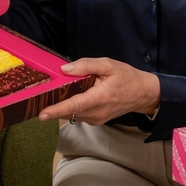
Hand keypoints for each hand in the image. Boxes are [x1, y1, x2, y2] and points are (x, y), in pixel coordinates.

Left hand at [37, 58, 159, 125]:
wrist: (143, 94)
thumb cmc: (127, 77)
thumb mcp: (108, 65)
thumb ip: (86, 65)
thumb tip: (65, 69)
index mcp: (100, 97)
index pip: (74, 105)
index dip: (56, 110)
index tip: (42, 114)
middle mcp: (96, 112)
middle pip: (69, 110)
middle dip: (55, 104)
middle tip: (42, 95)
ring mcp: (97, 119)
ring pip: (73, 113)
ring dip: (64, 104)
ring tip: (59, 91)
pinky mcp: (96, 121)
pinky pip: (79, 114)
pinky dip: (72, 106)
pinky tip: (73, 95)